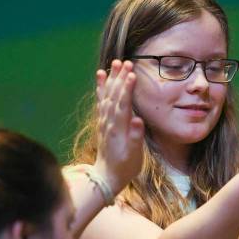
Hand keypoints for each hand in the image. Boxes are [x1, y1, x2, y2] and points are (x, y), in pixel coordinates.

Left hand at [94, 60, 144, 192]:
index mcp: (118, 129)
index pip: (123, 104)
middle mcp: (109, 122)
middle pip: (114, 96)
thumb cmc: (125, 167)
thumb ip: (135, 137)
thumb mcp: (134, 155)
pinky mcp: (102, 122)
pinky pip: (101, 100)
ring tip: (115, 63)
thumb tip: (137, 120)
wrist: (106, 176)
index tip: (132, 74)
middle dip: (120, 78)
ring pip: (107, 95)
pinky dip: (101, 87)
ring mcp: (104, 121)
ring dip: (111, 79)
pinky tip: (101, 76)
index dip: (127, 89)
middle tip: (126, 62)